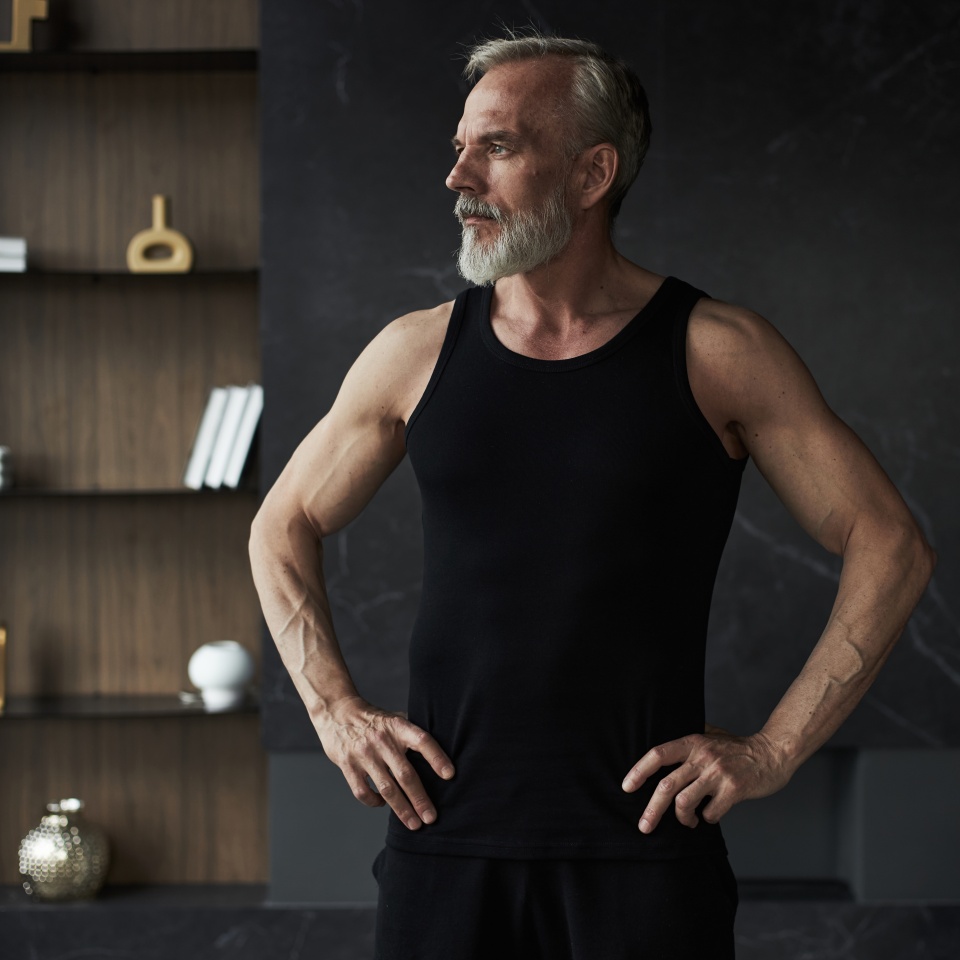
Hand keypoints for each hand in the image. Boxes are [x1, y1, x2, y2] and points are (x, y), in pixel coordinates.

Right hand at [314, 695, 455, 830]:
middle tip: (431, 817)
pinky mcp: (348, 765)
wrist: (337, 711)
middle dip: (420, 799)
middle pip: (406, 774)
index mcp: (398, 727)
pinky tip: (383, 804)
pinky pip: (362, 791)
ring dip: (402, 809)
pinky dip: (374, 802)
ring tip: (414, 824)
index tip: (450, 775)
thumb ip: (411, 734)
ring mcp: (364, 754)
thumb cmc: (373, 720)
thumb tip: (439, 753)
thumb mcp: (394, 718)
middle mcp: (382, 740)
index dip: (437, 757)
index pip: (422, 741)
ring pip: (386, 788)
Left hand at [621, 726, 792, 832]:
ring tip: (688, 821)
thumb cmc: (738, 747)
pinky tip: (711, 814)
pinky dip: (707, 819)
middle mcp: (702, 756)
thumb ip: (690, 739)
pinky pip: (710, 813)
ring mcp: (718, 773)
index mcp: (693, 741)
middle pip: (666, 786)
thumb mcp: (711, 734)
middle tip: (644, 827)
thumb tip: (662, 747)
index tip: (626, 787)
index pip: (658, 754)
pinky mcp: (734, 789)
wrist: (773, 753)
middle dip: (652, 810)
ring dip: (682, 818)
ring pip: (684, 802)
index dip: (639, 771)